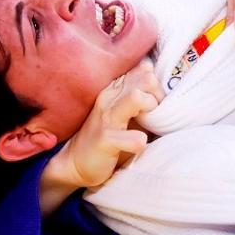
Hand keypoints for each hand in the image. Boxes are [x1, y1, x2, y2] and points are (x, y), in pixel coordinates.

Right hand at [54, 62, 163, 188]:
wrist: (76, 162)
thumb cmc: (108, 135)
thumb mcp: (125, 111)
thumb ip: (140, 96)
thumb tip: (158, 83)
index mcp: (115, 89)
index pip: (144, 72)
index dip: (156, 87)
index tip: (157, 103)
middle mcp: (110, 98)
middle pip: (146, 79)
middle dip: (158, 96)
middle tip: (156, 115)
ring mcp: (107, 118)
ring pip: (136, 97)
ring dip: (149, 107)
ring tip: (148, 124)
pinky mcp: (106, 140)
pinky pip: (132, 138)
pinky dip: (139, 142)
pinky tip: (139, 145)